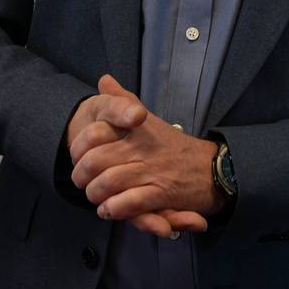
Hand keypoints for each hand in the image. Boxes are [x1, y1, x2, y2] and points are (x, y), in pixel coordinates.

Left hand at [72, 76, 218, 234]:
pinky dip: (114, 208)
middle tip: (80, 182)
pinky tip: (109, 209)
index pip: (95, 133)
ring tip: (94, 197)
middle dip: (81, 176)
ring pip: (109, 182)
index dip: (78, 148)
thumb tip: (104, 79)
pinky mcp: (162, 193)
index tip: (76, 155)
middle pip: (96, 160)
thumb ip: (124, 101)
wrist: (211, 168)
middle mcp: (141, 147)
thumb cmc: (174, 146)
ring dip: (95, 194)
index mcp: (136, 128)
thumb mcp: (149, 119)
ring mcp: (152, 170)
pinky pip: (130, 202)